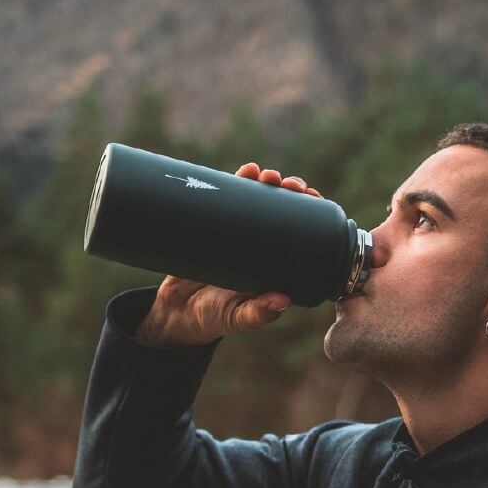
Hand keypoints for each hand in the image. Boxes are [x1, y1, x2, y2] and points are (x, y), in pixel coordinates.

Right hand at [135, 163, 322, 346]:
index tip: (313, 198)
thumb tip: (282, 301)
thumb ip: (257, 314)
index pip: (300, 231)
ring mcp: (236, 232)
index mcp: (274, 263)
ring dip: (265, 181)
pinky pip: (227, 198)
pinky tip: (247, 169)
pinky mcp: (212, 225)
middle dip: (289, 191)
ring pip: (256, 198)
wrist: (174, 312)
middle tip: (290, 184)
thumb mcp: (236, 318)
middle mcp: (260, 243)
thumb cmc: (212, 318)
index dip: (310, 212)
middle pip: (282, 209)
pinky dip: (238, 181)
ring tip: (266, 174)